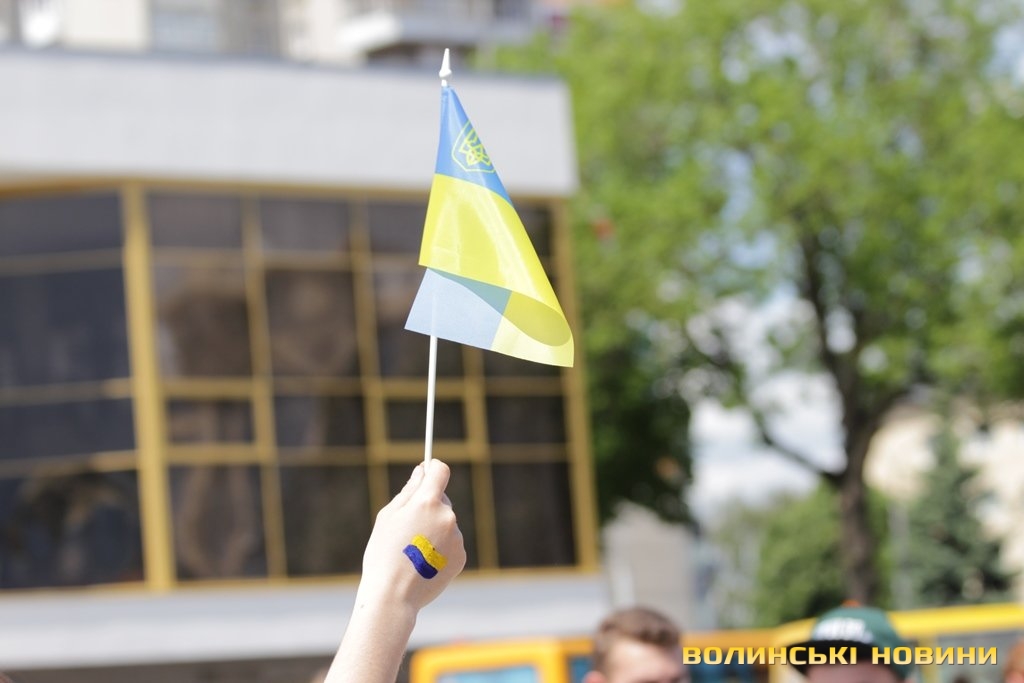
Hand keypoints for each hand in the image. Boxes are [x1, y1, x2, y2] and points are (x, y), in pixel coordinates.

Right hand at [357, 459, 466, 611]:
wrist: (393, 595)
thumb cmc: (383, 553)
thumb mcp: (388, 517)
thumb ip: (408, 491)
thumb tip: (422, 471)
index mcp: (427, 502)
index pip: (440, 472)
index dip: (434, 468)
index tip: (427, 471)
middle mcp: (447, 516)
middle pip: (441, 500)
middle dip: (428, 507)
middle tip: (407, 528)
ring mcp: (457, 538)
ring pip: (445, 524)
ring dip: (434, 531)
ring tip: (413, 552)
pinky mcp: (461, 556)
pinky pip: (451, 544)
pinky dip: (440, 549)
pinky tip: (423, 563)